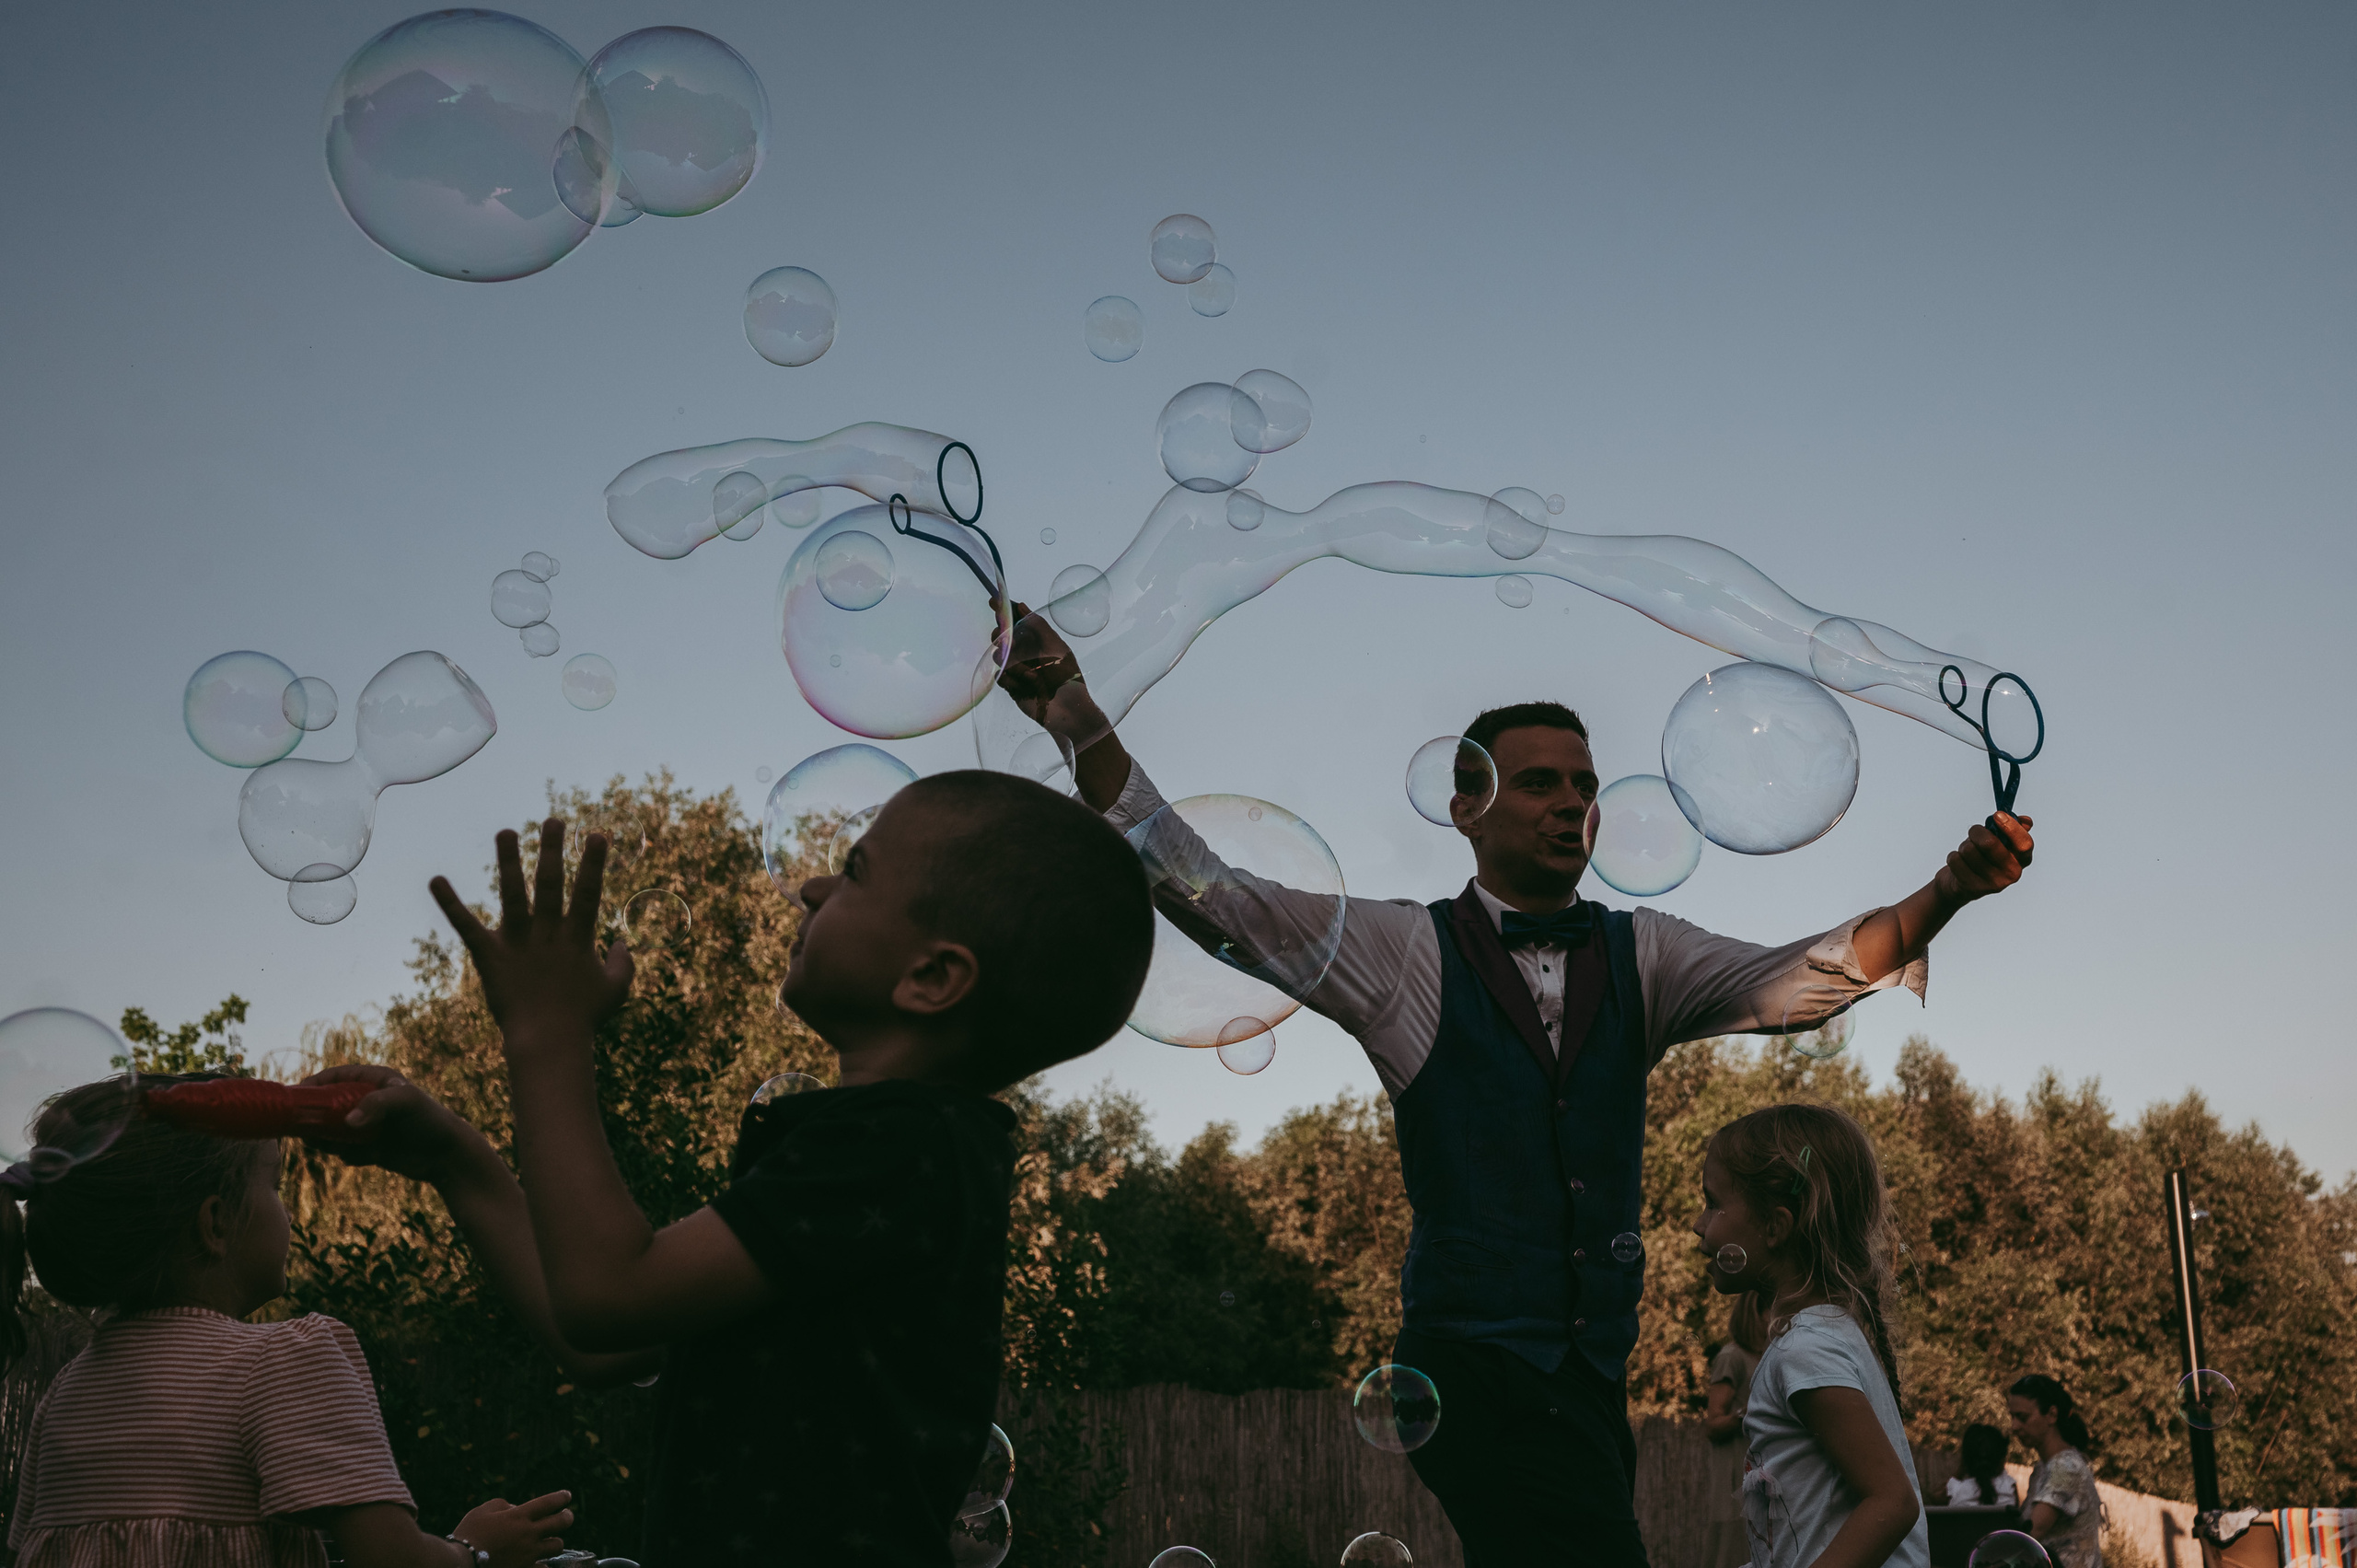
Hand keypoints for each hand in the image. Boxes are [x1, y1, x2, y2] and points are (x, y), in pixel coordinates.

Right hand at [295, 1064, 483, 1184]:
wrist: (447, 1156)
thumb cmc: (430, 1120)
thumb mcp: (407, 1103)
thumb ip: (377, 1105)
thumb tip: (349, 1121)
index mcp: (376, 1080)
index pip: (336, 1076)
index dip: (314, 1084)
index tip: (294, 1096)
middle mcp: (369, 1101)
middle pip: (328, 1105)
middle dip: (314, 1117)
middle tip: (301, 1129)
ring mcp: (368, 1125)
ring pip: (333, 1130)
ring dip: (326, 1139)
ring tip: (330, 1146)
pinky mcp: (370, 1147)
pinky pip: (345, 1151)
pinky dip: (347, 1155)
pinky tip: (365, 1157)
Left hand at [429, 821, 631, 1058]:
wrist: (548, 1044)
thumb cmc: (584, 1019)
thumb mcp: (615, 991)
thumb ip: (623, 964)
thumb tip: (622, 944)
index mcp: (578, 939)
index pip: (588, 892)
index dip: (593, 863)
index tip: (598, 834)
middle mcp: (547, 934)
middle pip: (550, 884)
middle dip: (553, 850)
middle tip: (552, 820)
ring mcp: (517, 943)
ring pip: (513, 895)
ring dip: (509, 861)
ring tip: (506, 831)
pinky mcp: (490, 956)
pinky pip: (467, 926)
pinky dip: (450, 903)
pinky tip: (435, 879)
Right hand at [452, 1490, 572, 1567]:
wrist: (460, 1563)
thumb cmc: (468, 1534)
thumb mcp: (483, 1511)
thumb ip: (503, 1505)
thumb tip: (516, 1508)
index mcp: (519, 1516)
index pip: (549, 1503)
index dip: (561, 1497)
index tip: (566, 1496)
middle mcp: (528, 1534)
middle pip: (561, 1522)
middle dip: (567, 1517)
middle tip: (566, 1516)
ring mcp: (528, 1554)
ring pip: (557, 1546)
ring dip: (555, 1541)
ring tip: (550, 1540)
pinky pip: (543, 1567)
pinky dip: (543, 1564)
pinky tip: (539, 1562)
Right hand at [997, 604, 1113, 748]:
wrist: (1068, 710)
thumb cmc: (1067, 677)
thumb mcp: (1056, 647)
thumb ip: (1039, 626)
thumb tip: (1022, 606)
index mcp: (1036, 641)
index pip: (1016, 622)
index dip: (1004, 610)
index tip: (993, 600)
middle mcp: (1025, 653)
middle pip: (1002, 637)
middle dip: (1001, 635)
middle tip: (1004, 637)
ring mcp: (1016, 669)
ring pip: (998, 656)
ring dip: (1012, 663)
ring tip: (1031, 675)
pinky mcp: (1011, 686)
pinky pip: (1000, 676)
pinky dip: (1010, 679)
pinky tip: (1025, 685)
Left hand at [1937, 812, 2033, 902]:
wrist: (1963, 884)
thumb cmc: (1983, 857)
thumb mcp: (2001, 843)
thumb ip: (2013, 829)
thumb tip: (2025, 821)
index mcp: (2022, 860)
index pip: (2024, 844)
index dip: (2011, 827)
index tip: (1997, 815)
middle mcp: (2011, 874)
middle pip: (1989, 843)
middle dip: (1976, 831)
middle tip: (1974, 831)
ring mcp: (1992, 883)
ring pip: (1969, 849)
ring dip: (1964, 845)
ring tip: (1967, 852)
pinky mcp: (1972, 887)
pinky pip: (1955, 859)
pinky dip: (1953, 856)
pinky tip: (1960, 863)